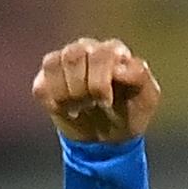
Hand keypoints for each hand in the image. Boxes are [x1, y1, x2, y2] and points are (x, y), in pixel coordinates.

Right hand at [33, 36, 159, 143]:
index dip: (99, 82)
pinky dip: (54, 103)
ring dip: (67, 94)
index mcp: (113, 50)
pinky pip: (40, 86)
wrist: (110, 139)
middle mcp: (87, 48)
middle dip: (82, 88)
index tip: (106, 103)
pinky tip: (68, 111)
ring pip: (52, 64)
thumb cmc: (130, 113)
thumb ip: (139, 76)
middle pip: (73, 55)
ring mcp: (64, 61)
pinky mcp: (46, 79)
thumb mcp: (147, 98)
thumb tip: (117, 68)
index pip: (100, 54)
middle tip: (92, 105)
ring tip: (81, 108)